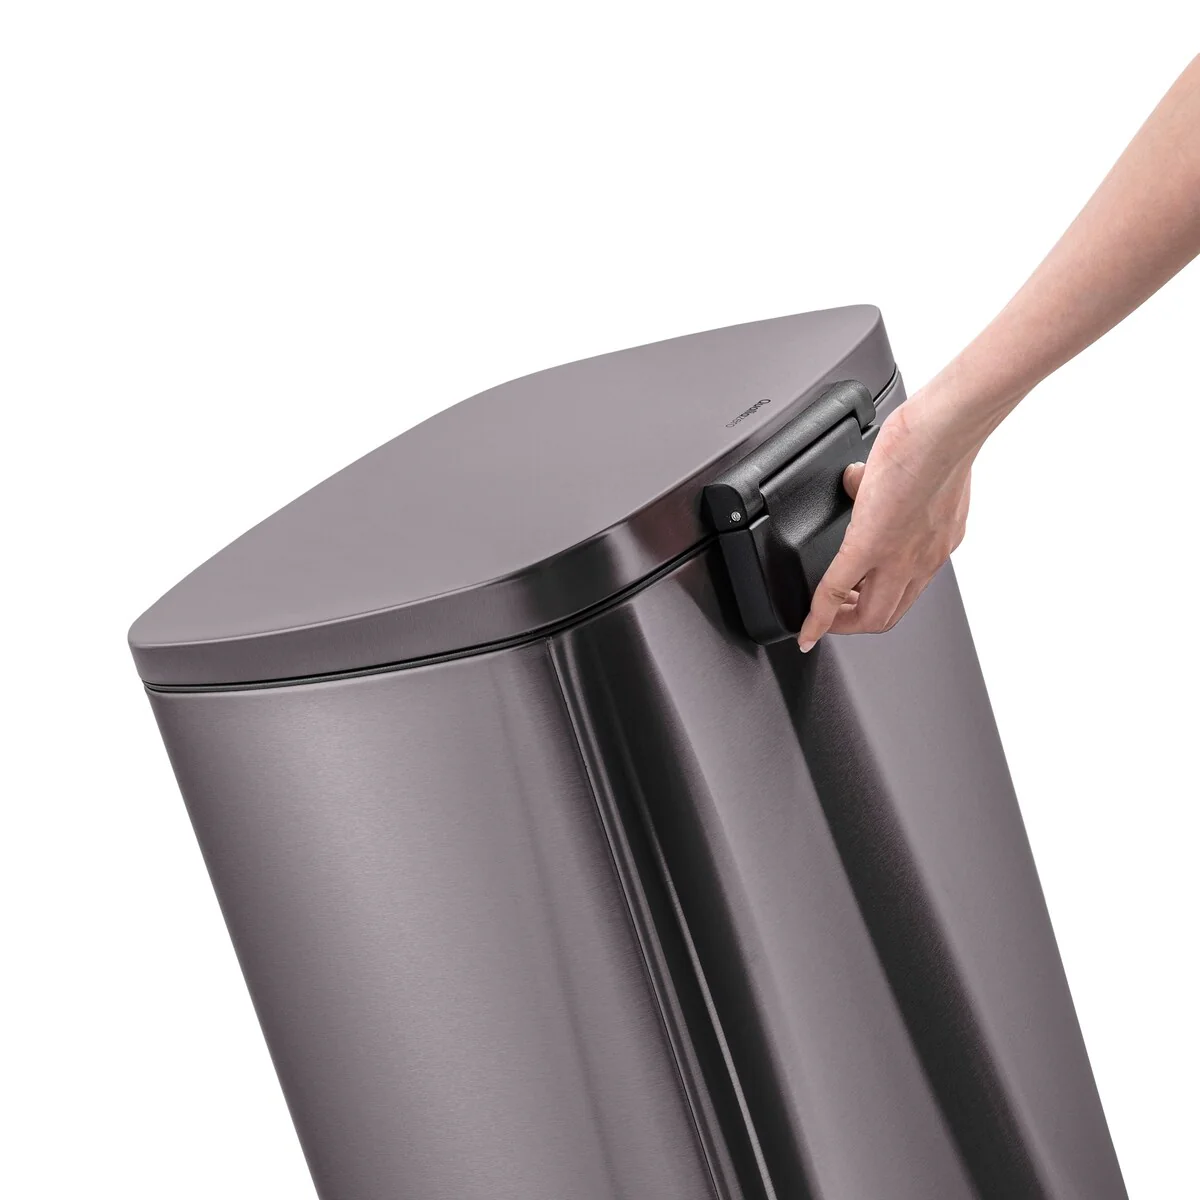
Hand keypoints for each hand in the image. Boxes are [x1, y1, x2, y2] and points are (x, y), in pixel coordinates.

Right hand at [797, 396, 973, 650]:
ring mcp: (898, 557)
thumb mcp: (916, 471)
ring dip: (840, 622)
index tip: (855, 606)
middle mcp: (923, 559)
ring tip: (821, 618)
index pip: (906, 591)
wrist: (943, 429)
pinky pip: (835, 590)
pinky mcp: (869, 545)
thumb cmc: (938, 439)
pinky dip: (817, 616)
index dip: (877, 604)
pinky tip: (805, 626)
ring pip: (869, 616)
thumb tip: (856, 478)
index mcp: (936, 542)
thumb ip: (886, 481)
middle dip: (855, 623)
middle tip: (834, 618)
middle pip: (887, 615)